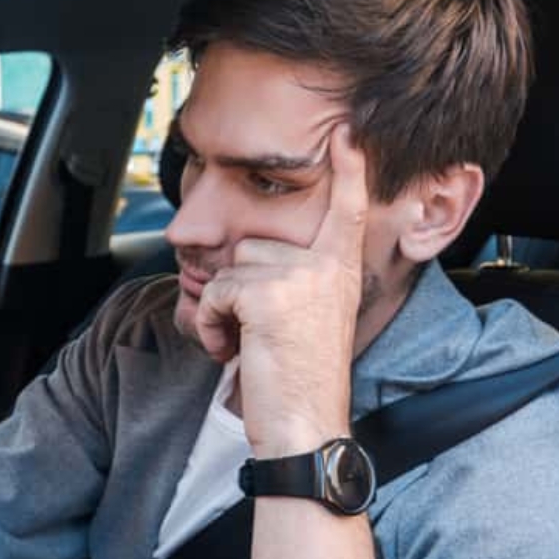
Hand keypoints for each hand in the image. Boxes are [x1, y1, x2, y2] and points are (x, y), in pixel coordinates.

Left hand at [194, 123, 366, 455]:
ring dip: (222, 308)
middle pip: (252, 243)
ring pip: (229, 267)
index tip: (348, 133)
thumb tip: (241, 260)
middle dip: (238, 287)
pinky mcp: (267, 292)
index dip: (348, 170)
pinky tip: (232, 351)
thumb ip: (291, 281)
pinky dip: (210, 324)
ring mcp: (298, 275)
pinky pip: (214, 292)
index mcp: (340, 269)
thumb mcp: (306, 320)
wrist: (306, 426)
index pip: (345, 209)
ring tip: (245, 345)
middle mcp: (326, 265)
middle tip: (255, 334)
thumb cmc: (300, 381)